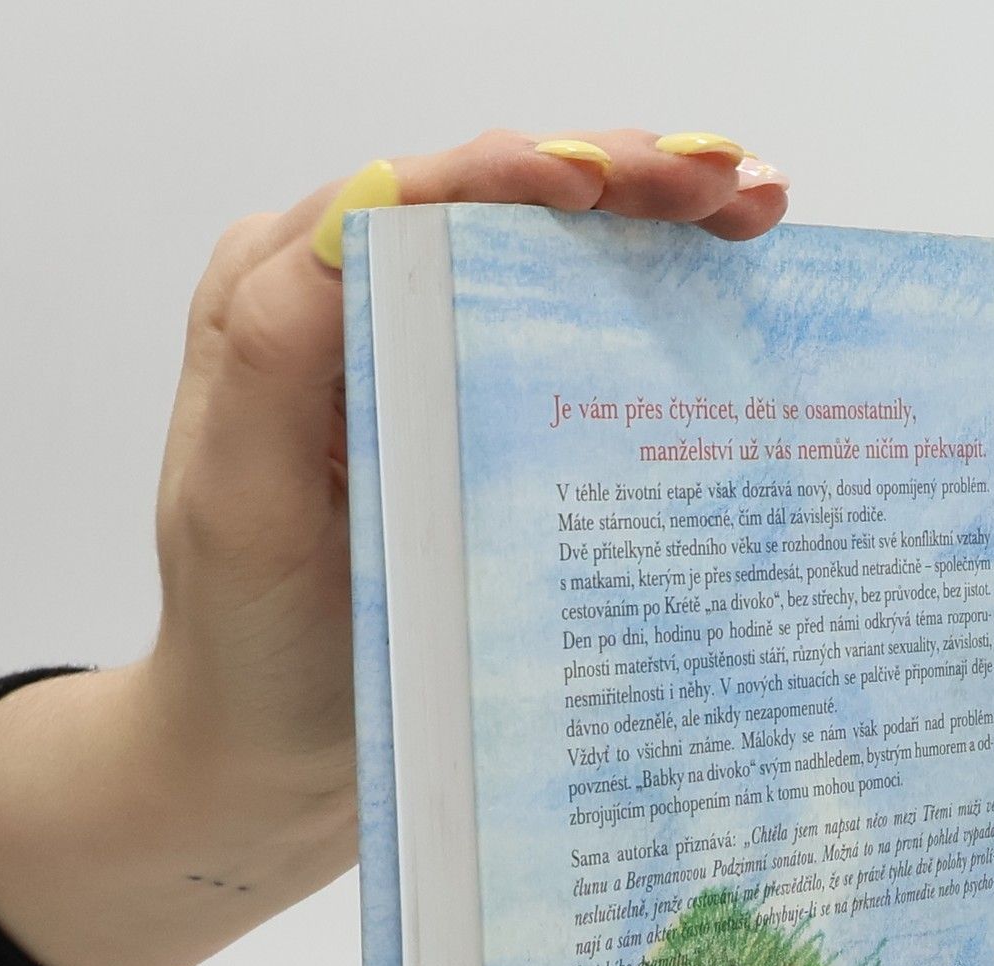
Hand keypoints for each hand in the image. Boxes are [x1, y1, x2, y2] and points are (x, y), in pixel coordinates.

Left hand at [0, 131, 789, 965]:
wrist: (275, 762)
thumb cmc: (249, 648)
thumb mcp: (238, 503)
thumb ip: (278, 351)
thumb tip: (369, 205)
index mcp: (287, 300)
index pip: (417, 197)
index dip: (523, 174)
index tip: (615, 184)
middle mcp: (359, 309)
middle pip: (501, 205)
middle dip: (622, 177)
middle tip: (732, 190)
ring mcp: (429, 363)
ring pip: (550, 257)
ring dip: (656, 223)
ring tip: (755, 211)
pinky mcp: (481, 423)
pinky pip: (571, 339)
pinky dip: (654, 304)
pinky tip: (730, 287)